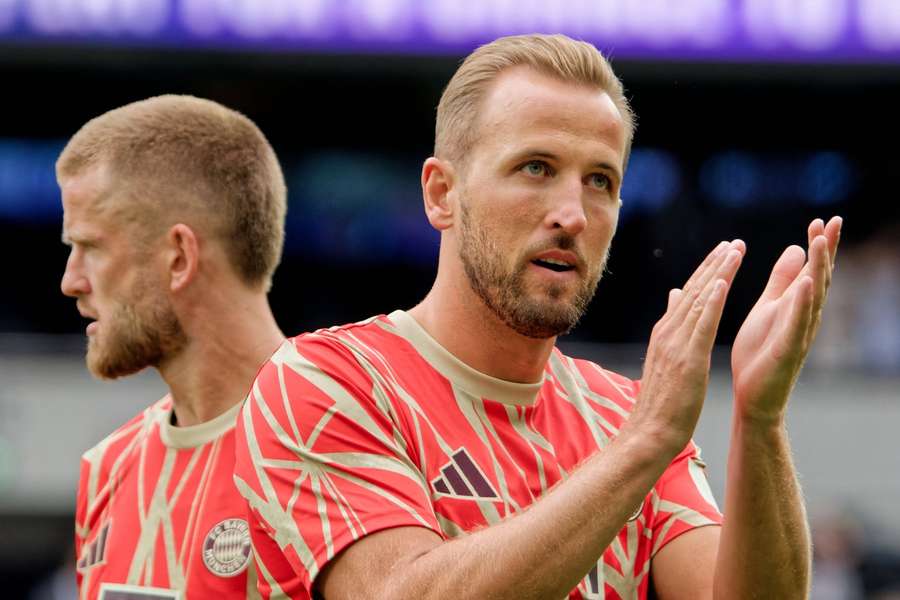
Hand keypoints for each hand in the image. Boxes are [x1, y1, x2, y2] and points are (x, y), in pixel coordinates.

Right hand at [630, 240, 744, 453]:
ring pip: (700, 301)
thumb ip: (672, 326)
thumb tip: (676, 296)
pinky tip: (723, 282)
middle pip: (694, 291)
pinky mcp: (688, 359)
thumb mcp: (665, 359)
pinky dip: (712, 301)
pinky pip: (702, 325)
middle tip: (734, 242)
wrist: (650, 432)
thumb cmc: (661, 402)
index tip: (723, 251)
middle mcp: (668, 332)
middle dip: (715, 264)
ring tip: (734, 252)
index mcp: (665, 333)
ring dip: (718, 274)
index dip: (707, 271)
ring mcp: (676, 344)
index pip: (688, 294)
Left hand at [731, 217, 841, 423]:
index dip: (819, 246)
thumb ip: (783, 280)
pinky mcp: (788, 350)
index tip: (823, 219)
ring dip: (818, 269)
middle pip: (819, 277)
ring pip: (813, 297)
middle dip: (826, 250)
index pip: (811, 270)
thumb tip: (798, 247)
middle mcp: (804, 317)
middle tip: (832, 221)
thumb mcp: (769, 307)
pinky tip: (808, 283)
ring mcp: (799, 333)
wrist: (753, 397)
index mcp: (796, 305)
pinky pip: (798, 323)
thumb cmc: (760, 352)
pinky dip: (803, 302)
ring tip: (820, 242)